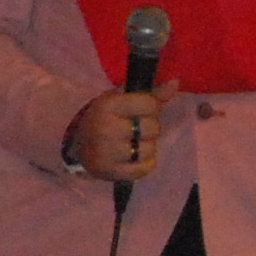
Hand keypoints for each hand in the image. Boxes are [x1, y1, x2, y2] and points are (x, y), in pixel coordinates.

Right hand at [59, 84, 175, 183]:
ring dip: (146, 147)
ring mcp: (108, 153)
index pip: (150, 104)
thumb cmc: (105, 118)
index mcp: (108, 106)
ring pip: (150, 150)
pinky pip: (145, 168)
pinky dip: (144, 164)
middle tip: (136, 129)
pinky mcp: (112, 173)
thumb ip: (151, 93)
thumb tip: (176, 82)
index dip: (150, 107)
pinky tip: (133, 158)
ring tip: (134, 144)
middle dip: (149, 128)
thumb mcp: (121, 100)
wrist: (79, 147)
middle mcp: (106, 129)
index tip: (140, 110)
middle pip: (152, 128)